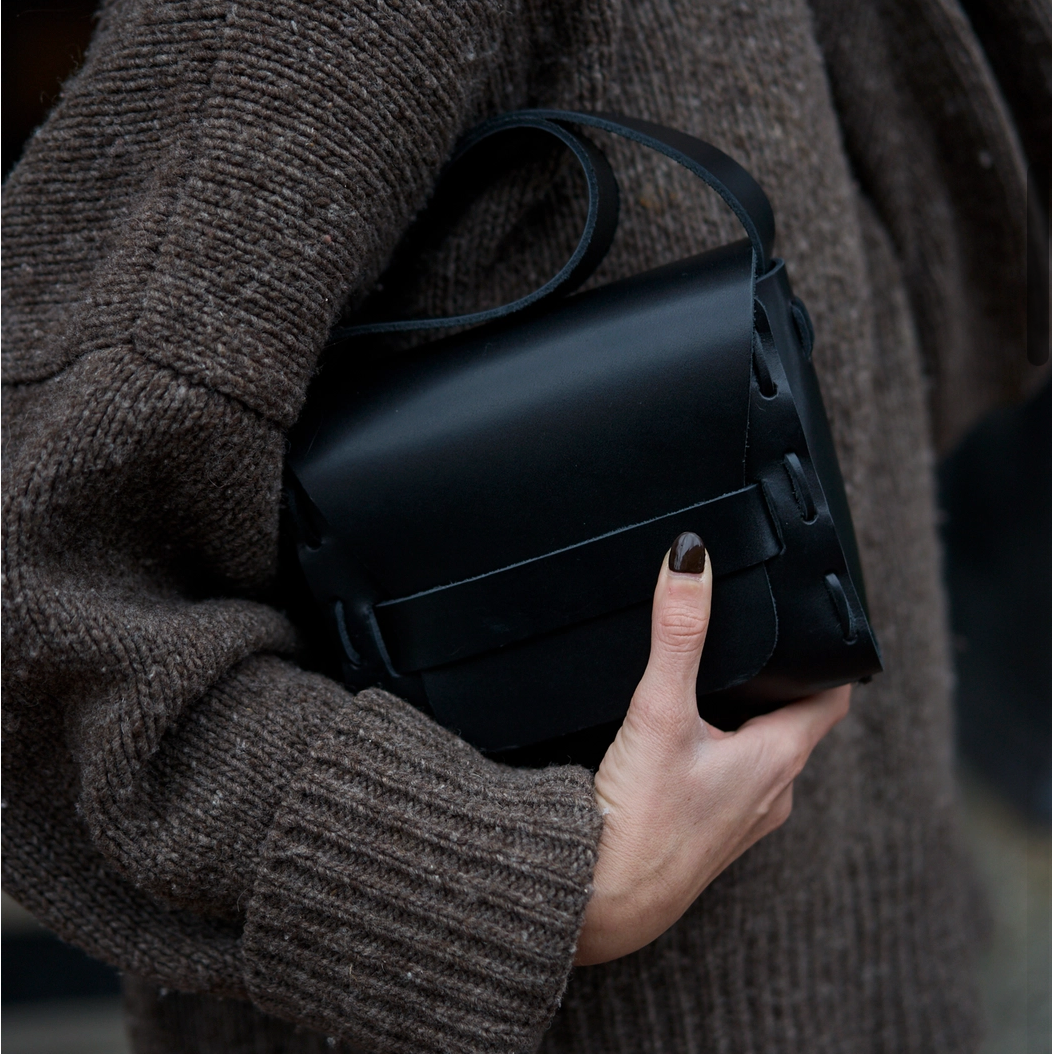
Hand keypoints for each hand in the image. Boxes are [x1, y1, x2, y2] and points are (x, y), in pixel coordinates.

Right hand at [574, 533, 850, 965]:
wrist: (600, 902)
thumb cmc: (640, 823)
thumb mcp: (659, 710)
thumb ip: (676, 632)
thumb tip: (690, 560)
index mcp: (778, 759)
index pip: (830, 697)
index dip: (828, 659)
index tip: (817, 628)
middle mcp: (771, 792)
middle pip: (794, 721)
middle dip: (775, 682)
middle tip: (751, 641)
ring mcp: (741, 819)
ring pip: (761, 752)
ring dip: (744, 719)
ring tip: (710, 683)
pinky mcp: (708, 835)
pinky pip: (731, 781)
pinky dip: (717, 752)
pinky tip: (678, 742)